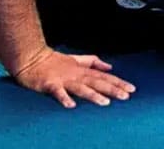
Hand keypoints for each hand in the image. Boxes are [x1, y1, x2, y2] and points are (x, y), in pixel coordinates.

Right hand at [14, 48, 134, 108]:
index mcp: (82, 70)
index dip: (118, 82)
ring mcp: (63, 79)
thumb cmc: (53, 61)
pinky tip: (71, 106)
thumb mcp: (77, 59)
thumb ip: (93, 62)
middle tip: (126, 96)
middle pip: (97, 82)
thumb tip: (110, 66)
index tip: (132, 89)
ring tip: (105, 102)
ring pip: (81, 88)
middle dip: (112, 89)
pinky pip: (58, 92)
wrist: (31, 58)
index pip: (104, 77)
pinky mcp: (50, 84)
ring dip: (93, 95)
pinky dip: (64, 98)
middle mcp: (75, 74)